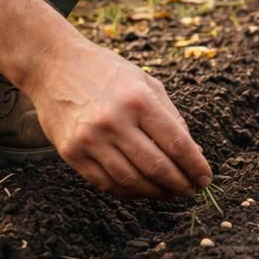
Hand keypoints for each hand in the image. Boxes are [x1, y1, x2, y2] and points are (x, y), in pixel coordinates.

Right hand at [22, 34, 212, 199]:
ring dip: (156, 192)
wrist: (53, 65)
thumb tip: (194, 154)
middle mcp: (114, 121)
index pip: (177, 144)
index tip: (205, 179)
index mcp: (139, 100)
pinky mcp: (71, 152)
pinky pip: (105, 183)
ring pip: (132, 180)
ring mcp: (90, 139)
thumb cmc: (107, 73)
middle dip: (180, 184)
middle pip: (157, 166)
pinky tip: (142, 190)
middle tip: (191, 191)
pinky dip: (128, 192)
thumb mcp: (146, 83)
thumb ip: (172, 117)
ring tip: (170, 193)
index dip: (195, 166)